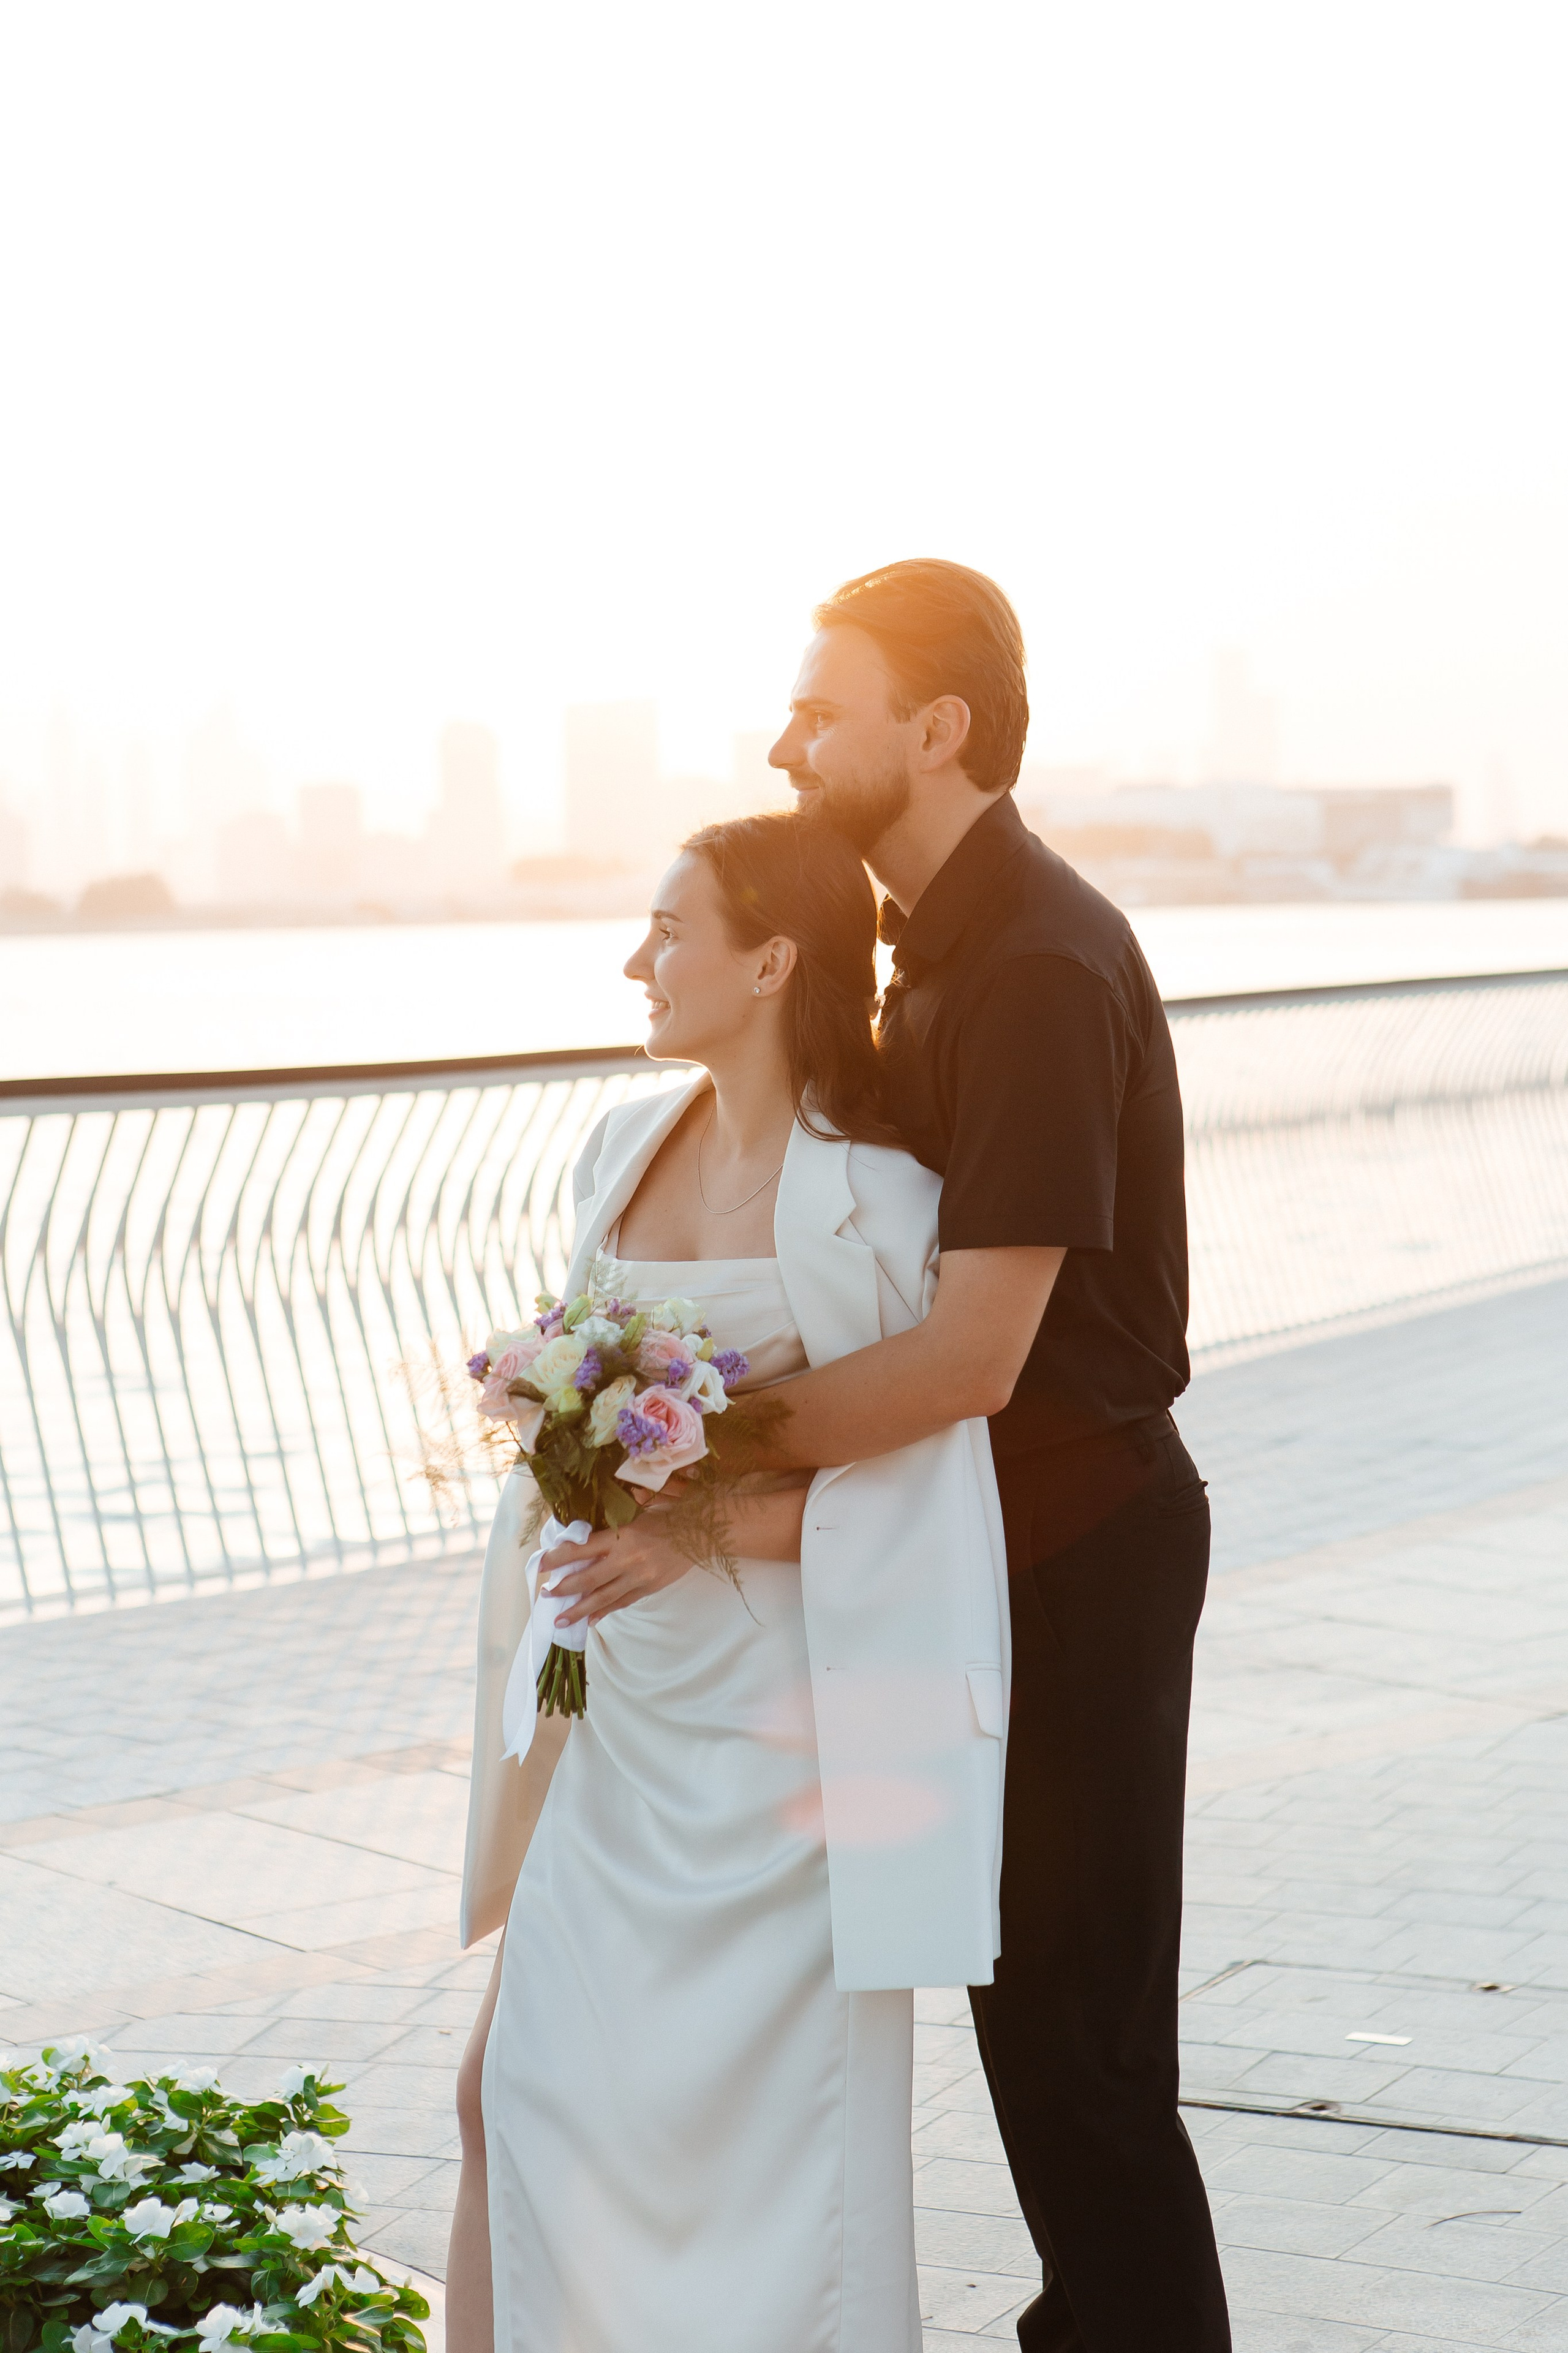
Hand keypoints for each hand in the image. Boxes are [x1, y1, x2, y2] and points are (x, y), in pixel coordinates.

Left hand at [544, 1500, 691, 1624]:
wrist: (700, 1532)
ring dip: (580, 1610)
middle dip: (564, 1588)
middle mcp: (627, 1559)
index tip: (540, 1564)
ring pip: (603, 1598)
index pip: (582, 1549)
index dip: (558, 1557)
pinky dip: (605, 1612)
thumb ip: (611, 1525)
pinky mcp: (649, 1588)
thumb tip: (583, 1535)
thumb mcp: (636, 1513)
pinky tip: (591, 1620)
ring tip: (560, 1620)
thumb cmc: (667, 1516)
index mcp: (621, 1535)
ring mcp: (639, 1578)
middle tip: (546, 1594)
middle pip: (588, 1578)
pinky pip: (622, 1603)